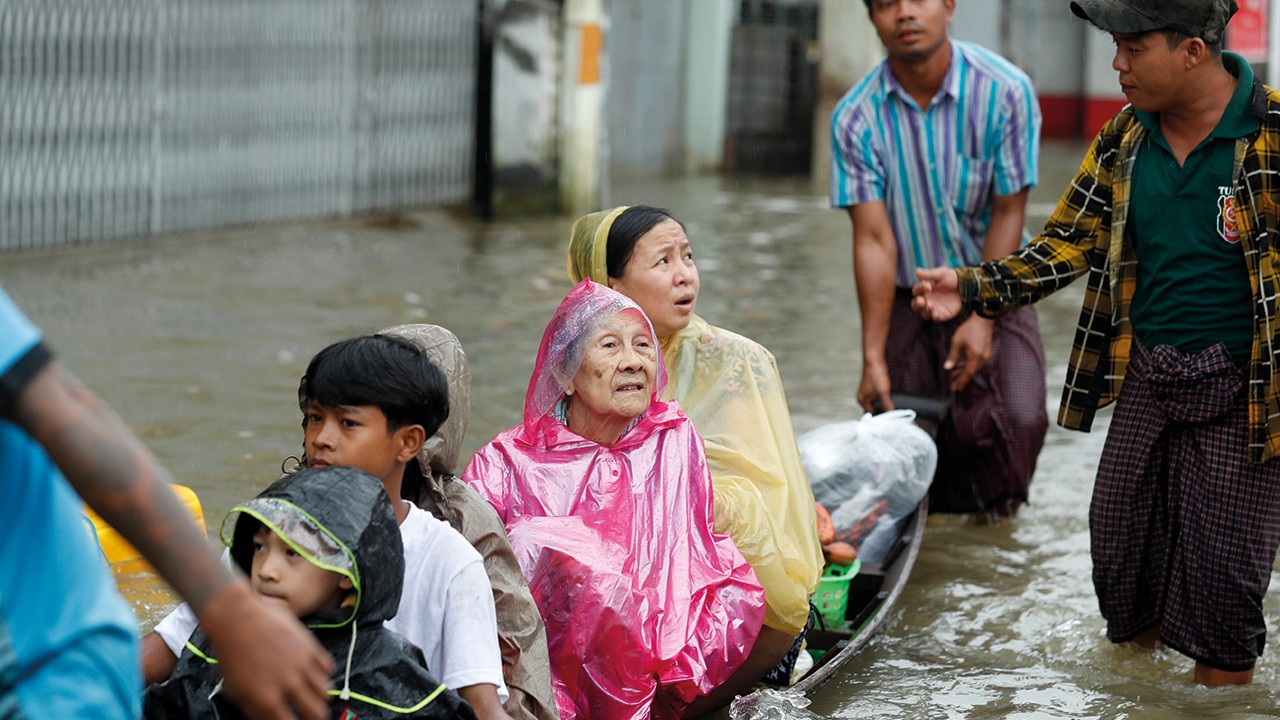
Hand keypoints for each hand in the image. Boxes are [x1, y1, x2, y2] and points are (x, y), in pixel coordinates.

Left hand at [200, 582, 333, 719]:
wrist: (236, 616)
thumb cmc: (231, 652)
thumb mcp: (235, 689)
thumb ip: (255, 708)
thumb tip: (269, 717)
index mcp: (266, 699)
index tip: (292, 719)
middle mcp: (289, 684)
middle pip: (317, 713)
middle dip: (314, 717)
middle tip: (309, 715)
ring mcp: (302, 664)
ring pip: (326, 692)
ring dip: (319, 696)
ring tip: (311, 694)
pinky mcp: (309, 646)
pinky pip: (327, 667)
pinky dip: (321, 673)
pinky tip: (310, 671)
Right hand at [856, 360, 892, 413]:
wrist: (874, 361)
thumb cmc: (875, 375)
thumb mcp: (883, 392)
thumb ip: (886, 404)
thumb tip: (891, 413)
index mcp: (862, 401)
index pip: (871, 414)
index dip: (880, 416)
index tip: (889, 418)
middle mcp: (863, 398)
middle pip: (874, 409)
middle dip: (883, 408)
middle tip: (891, 408)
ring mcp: (867, 392)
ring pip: (877, 402)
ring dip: (883, 402)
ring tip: (889, 398)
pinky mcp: (871, 388)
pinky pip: (877, 396)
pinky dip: (883, 396)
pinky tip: (887, 393)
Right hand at [911, 267, 961, 321]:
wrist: (966, 286)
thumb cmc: (952, 278)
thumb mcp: (942, 273)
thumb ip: (929, 274)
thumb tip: (916, 271)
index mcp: (924, 289)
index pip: (916, 291)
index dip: (920, 288)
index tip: (929, 286)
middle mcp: (927, 299)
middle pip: (915, 304)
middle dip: (917, 303)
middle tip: (921, 301)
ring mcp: (933, 308)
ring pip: (923, 312)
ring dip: (925, 310)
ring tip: (930, 306)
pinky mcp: (941, 314)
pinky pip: (934, 317)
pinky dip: (933, 316)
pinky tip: (935, 313)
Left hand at [945, 315, 992, 391]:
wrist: (983, 320)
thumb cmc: (969, 329)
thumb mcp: (957, 342)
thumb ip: (953, 356)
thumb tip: (947, 368)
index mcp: (975, 357)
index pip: (967, 373)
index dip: (961, 381)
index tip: (954, 388)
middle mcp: (983, 358)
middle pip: (972, 372)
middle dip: (963, 379)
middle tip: (955, 386)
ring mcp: (986, 355)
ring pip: (975, 368)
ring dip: (965, 372)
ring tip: (955, 374)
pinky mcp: (987, 351)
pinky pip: (978, 363)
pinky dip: (970, 366)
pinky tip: (963, 365)